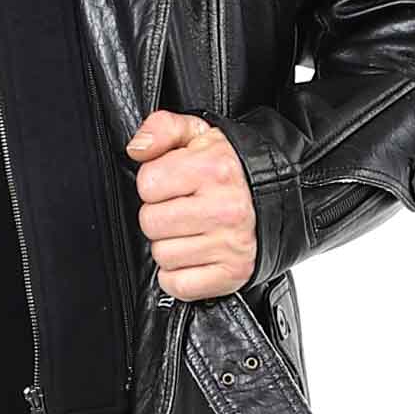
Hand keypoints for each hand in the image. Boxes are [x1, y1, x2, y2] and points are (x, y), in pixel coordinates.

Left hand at [125, 110, 256, 300]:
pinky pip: (178, 284)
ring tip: (193, 229)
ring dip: (170, 245)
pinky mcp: (233, 273)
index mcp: (215, 169)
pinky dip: (180, 274)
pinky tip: (196, 254)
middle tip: (183, 207)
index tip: (174, 183)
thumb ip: (162, 128)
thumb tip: (137, 148)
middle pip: (150, 222)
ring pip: (162, 255)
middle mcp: (226, 208)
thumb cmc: (231, 167)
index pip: (147, 184)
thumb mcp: (198, 134)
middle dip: (160, 214)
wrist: (278, 195)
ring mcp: (231, 244)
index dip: (155, 183)